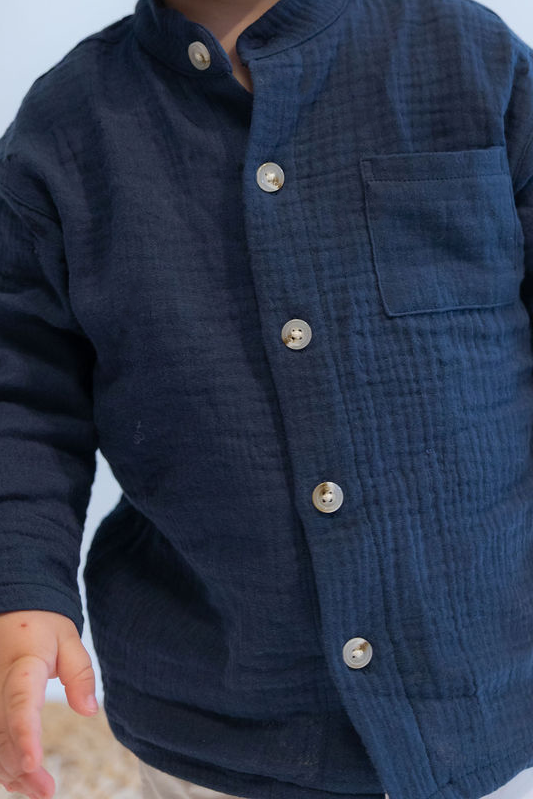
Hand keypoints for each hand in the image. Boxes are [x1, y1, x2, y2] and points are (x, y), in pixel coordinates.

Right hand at [0, 610, 97, 798]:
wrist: (13, 611)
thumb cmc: (43, 627)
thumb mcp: (68, 638)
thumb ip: (80, 673)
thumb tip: (89, 711)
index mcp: (22, 667)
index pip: (21, 704)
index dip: (25, 735)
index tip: (34, 762)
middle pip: (3, 733)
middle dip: (22, 767)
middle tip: (46, 791)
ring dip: (10, 770)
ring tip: (38, 790)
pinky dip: (1, 761)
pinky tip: (18, 778)